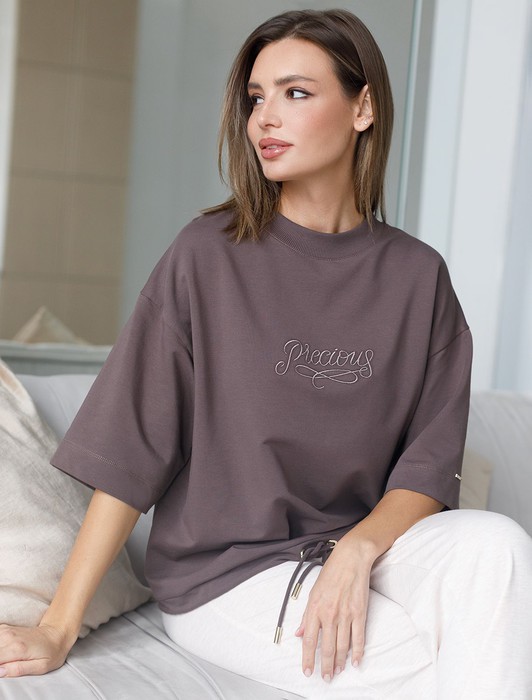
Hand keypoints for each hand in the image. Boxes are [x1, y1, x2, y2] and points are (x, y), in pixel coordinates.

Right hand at [0, 623, 72, 677]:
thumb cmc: (51, 652)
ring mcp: (7, 631)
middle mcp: (10, 637)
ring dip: (0, 654)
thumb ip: (18, 670)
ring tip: (11, 659)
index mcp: (17, 648)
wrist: (56, 633)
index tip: (5, 669)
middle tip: (11, 664)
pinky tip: (7, 652)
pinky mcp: (5, 629)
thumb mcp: (41, 667)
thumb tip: (0, 672)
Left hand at [295, 540, 372, 680]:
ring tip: (337, 672)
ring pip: (342, 646)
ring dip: (339, 662)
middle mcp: (329, 614)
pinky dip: (357, 652)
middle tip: (325, 678)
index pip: (309, 640)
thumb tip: (299, 634)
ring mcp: (346, 614)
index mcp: (315, 608)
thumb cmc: (331, 573)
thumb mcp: (313, 592)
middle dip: (325, 666)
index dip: (308, 658)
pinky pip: (358, 638)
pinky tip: (355, 662)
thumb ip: (306, 616)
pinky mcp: (360, 613)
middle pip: (326, 647)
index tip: (308, 671)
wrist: (351, 559)